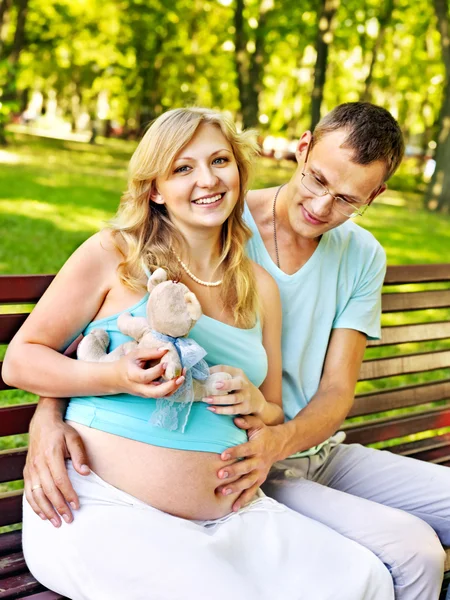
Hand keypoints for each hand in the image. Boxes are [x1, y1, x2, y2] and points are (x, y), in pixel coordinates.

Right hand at [23, 401, 89, 526]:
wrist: (42, 423)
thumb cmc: (61, 432)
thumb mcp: (74, 438)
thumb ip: (80, 455)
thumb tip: (85, 473)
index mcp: (51, 455)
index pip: (60, 480)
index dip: (68, 495)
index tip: (77, 506)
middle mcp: (38, 464)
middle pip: (48, 490)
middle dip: (59, 507)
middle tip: (69, 519)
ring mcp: (31, 469)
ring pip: (36, 494)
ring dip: (46, 510)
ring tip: (56, 522)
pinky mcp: (27, 472)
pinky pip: (28, 492)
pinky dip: (34, 506)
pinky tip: (43, 515)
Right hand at [115, 347, 184, 396]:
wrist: (115, 379)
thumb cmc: (126, 364)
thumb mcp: (135, 354)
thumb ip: (150, 352)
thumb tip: (166, 349)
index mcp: (133, 376)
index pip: (145, 377)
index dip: (157, 371)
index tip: (166, 363)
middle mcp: (139, 388)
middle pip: (155, 393)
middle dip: (170, 386)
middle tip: (180, 377)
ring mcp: (145, 393)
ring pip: (161, 396)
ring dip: (174, 388)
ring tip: (183, 377)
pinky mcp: (149, 395)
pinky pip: (162, 395)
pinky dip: (172, 389)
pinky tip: (178, 379)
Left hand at [203, 365, 263, 415]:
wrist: (255, 399)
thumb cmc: (238, 386)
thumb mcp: (233, 376)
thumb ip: (220, 373)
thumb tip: (203, 373)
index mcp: (239, 374)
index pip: (228, 369)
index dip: (219, 371)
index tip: (208, 374)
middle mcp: (244, 384)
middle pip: (237, 384)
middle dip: (227, 385)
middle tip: (215, 385)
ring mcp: (245, 397)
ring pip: (234, 399)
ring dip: (220, 400)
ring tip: (207, 400)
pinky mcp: (244, 408)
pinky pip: (233, 410)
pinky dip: (222, 411)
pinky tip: (212, 409)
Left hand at [215, 415, 283, 510]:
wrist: (279, 444)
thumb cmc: (264, 433)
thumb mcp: (257, 424)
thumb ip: (246, 421)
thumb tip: (235, 419)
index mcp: (257, 446)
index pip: (244, 450)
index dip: (234, 452)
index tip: (222, 455)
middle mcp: (259, 461)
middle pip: (245, 468)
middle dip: (233, 472)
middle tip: (219, 475)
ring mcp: (260, 472)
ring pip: (248, 482)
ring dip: (235, 488)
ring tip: (222, 492)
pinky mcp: (260, 480)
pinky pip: (252, 492)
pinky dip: (243, 500)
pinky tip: (233, 508)